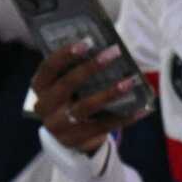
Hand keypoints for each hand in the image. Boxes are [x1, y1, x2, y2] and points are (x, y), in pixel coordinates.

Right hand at [31, 43, 149, 154]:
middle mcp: (43, 106)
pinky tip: (141, 108)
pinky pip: (103, 126)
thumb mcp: (63, 85)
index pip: (48, 68)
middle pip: (65, 85)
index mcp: (39, 87)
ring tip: (129, 82)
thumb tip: (105, 49)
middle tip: (113, 53)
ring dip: (109, 93)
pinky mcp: (76, 139)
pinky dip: (124, 117)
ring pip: (84, 107)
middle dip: (89, 68)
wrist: (67, 135)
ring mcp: (58, 125)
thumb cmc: (69, 98)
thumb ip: (74, 69)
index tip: (86, 42)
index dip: (65, 55)